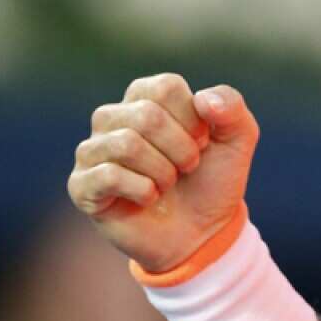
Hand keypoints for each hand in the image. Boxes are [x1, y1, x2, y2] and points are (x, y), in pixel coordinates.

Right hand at [67, 75, 260, 272]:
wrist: (200, 233)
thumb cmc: (213, 179)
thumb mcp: (238, 139)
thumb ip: (231, 107)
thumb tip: (202, 99)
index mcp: (145, 96)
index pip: (166, 88)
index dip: (194, 120)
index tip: (202, 142)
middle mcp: (112, 116)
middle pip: (146, 115)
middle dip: (181, 149)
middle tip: (187, 168)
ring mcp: (92, 151)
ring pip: (127, 143)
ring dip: (163, 171)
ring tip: (167, 183)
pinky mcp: (81, 185)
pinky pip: (109, 175)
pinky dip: (143, 191)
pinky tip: (148, 198)